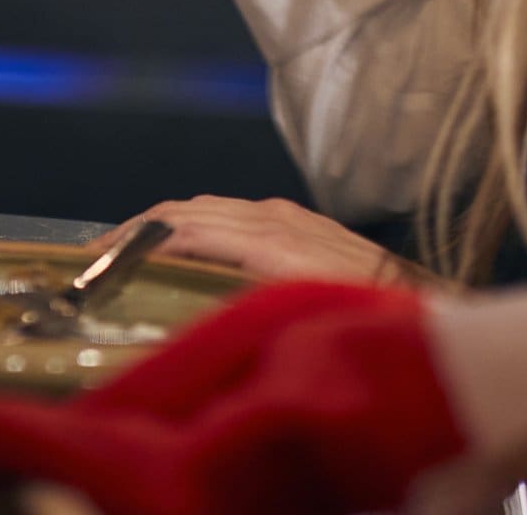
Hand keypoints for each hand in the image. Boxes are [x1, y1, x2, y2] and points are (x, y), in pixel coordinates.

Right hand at [108, 195, 443, 288]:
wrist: (429, 306)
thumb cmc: (363, 319)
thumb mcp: (292, 319)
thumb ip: (237, 307)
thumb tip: (182, 320)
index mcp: (267, 242)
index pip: (181, 228)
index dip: (133, 240)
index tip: (96, 256)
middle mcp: (272, 218)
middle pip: (186, 210)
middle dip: (137, 228)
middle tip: (98, 254)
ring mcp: (287, 214)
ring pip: (208, 205)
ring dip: (164, 222)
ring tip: (129, 247)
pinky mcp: (299, 219)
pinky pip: (232, 210)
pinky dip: (197, 221)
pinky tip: (185, 241)